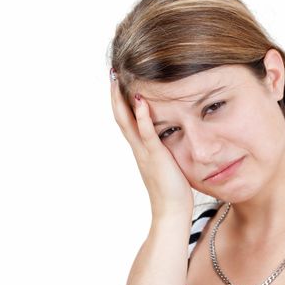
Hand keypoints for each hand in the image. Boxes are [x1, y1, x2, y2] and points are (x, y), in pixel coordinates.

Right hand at [110, 77, 192, 219]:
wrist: (171, 211)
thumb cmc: (172, 190)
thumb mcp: (166, 164)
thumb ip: (162, 150)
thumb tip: (166, 140)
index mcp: (141, 149)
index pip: (127, 120)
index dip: (120, 101)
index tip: (118, 82)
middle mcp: (138, 148)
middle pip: (120, 117)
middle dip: (115, 95)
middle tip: (111, 73)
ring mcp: (144, 152)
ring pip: (127, 122)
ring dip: (121, 100)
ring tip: (117, 79)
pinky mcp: (156, 156)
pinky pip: (146, 133)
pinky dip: (141, 117)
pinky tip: (140, 100)